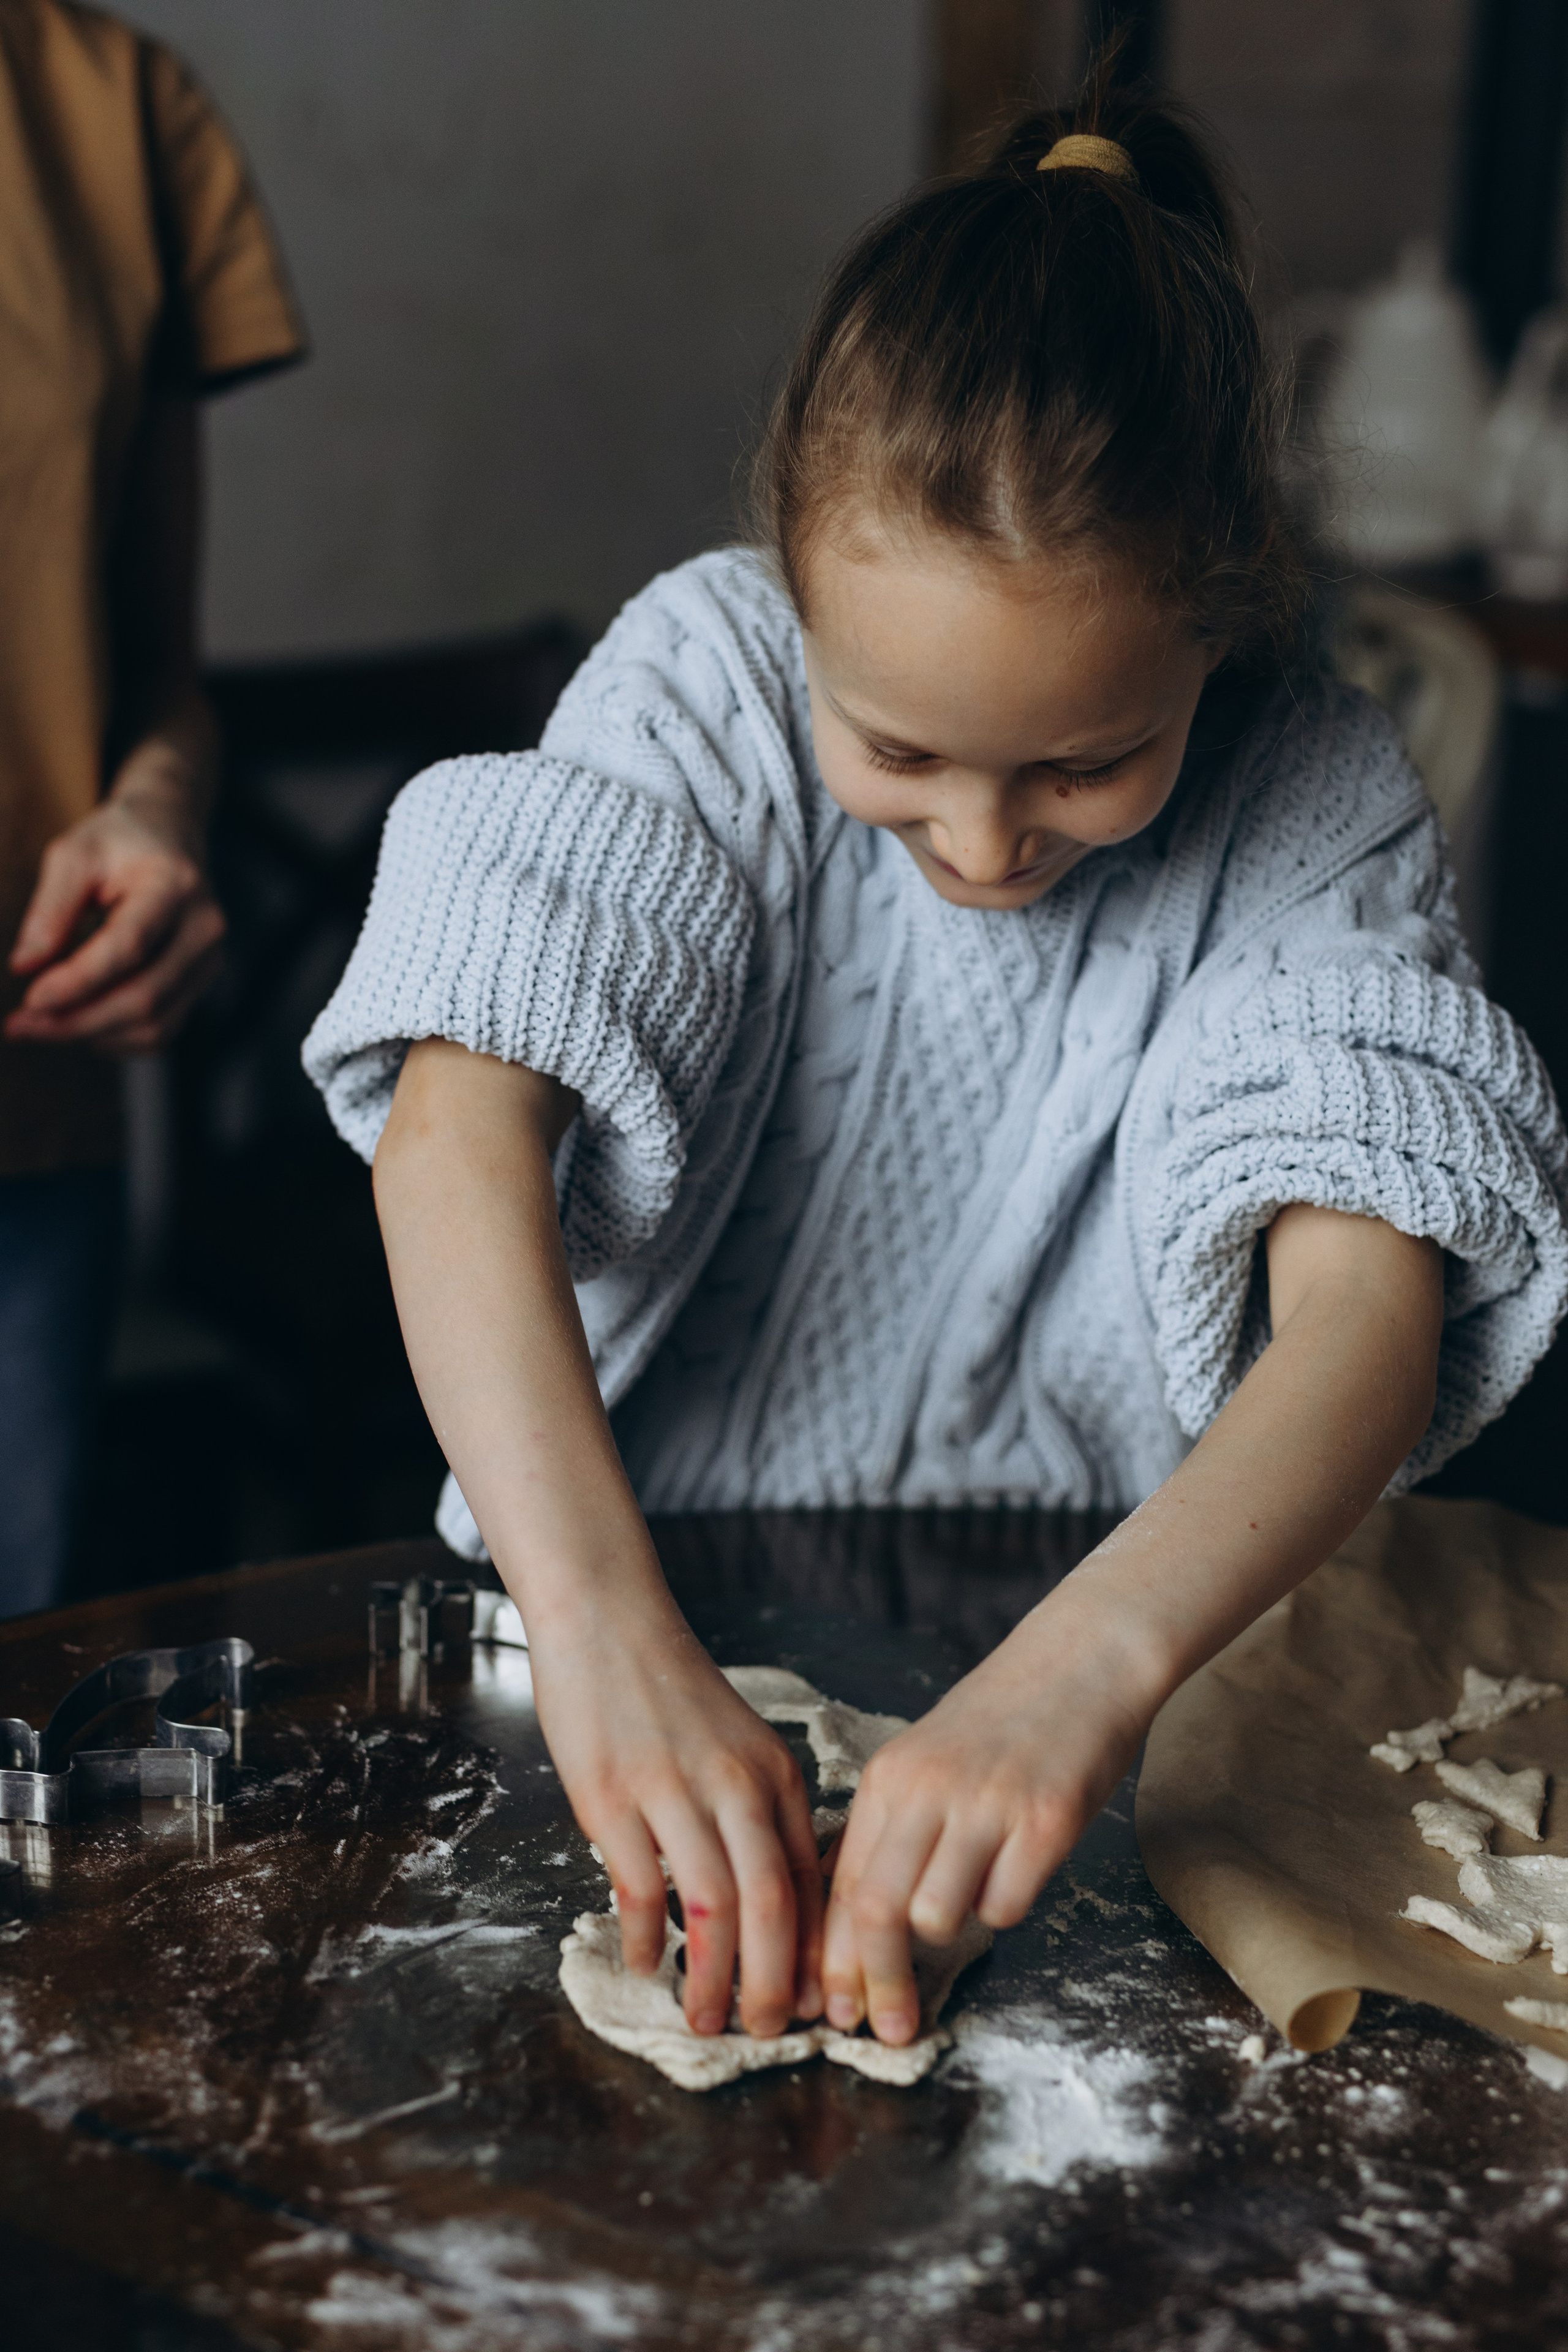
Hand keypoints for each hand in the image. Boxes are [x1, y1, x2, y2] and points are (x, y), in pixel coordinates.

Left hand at [6, 772, 223, 1053]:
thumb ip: (50, 909)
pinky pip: (160, 1032)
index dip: (79, 981)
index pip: (130, 946)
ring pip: (153, 1024)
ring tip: (42, 1025)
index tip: (29, 999)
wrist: (169, 834)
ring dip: (91, 1034)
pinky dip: (114, 1038)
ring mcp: (209, 960)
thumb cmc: (115, 842)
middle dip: (77, 1020)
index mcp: (175, 884)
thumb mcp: (73, 855)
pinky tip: (79, 1022)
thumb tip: (24, 967)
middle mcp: (203, 927)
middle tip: (20, 1026)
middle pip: (144, 997)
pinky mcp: (200, 983)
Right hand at [529, 1598, 825, 2038]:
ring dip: (712, 1975)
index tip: (818, 2002)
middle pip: (770, 1905)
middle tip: (768, 2032)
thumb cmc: (672, 1690)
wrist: (608, 1621)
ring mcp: (671, 1791)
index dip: (816, 1951)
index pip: (810, 1880)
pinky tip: (649, 1963)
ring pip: (710, 1906)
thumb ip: (762, 1812)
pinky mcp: (611, 1798)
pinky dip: (647, 1936)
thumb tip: (778, 1900)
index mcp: (774, 1775)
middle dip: (774, 1983)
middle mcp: (733, 1784)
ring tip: (706, 2018)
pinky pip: (638, 1885)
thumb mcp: (741, 1744)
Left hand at [821, 1601, 1152, 2043]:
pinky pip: (1008, 1905)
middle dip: (877, 1984)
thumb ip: (893, 1831)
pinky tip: (1021, 1862)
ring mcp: (988, 1804)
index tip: (834, 2013)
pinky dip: (1008, 1904)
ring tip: (979, 1885)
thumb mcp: (926, 1761)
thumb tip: (856, 1922)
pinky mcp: (1047, 1820)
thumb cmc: (1003, 1720)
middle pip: (876, 1913)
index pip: (842, 1885)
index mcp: (889, 1777)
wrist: (1082, 1658)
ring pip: (939, 1917)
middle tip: (887, 2031)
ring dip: (953, 1928)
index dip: (834, 1959)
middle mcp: (928, 1789)